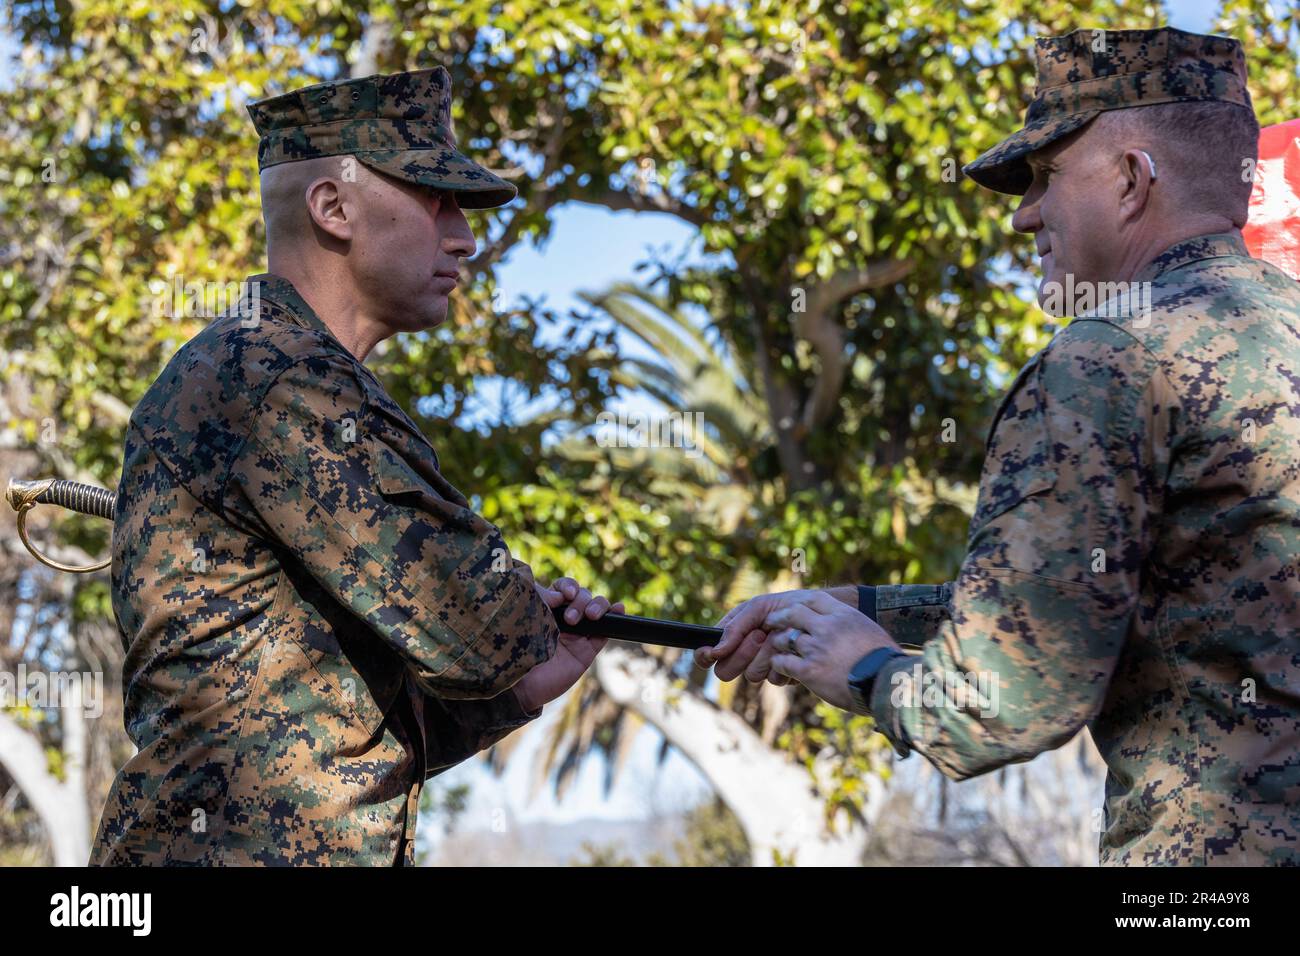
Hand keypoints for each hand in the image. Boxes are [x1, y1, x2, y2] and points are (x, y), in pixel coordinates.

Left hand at [514, 577, 624, 711]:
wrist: (521, 685)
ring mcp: (578, 634)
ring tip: (591, 616)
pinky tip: (618, 609)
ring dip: (598, 606)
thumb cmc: (516, 650)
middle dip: (581, 601)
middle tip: (571, 619)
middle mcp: (564, 619)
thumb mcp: (524, 619)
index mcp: (547, 608)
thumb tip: (558, 594)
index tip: (565, 595)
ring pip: (597, 610)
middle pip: (583, 597)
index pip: (563, 588)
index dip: (568, 587)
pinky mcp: (588, 650)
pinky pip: (605, 631)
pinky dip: (615, 618)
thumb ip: (539, 600)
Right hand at [696, 589, 823, 682]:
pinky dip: (784, 664)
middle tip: (760, 636)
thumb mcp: (760, 607)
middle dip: (743, 652)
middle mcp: (744, 654)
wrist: (822, 616)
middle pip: (726, 670)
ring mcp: (763, 666)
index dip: (705, 656)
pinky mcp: (782, 675)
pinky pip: (774, 680)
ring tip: (781, 638)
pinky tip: (793, 651)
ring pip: (752, 675)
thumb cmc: (789, 606)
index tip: (711, 653)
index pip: (708, 653)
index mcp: (734, 635)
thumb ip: (736, 626)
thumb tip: (716, 650)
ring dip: (766, 656)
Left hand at [762, 591, 900, 710]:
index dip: (800, 603)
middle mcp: (827, 627)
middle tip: (771, 622)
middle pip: (793, 614)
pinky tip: (780, 668)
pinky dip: (779, 664)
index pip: (814, 600)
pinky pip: (783, 662)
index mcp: (844, 615)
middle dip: (779, 618)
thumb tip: (848, 633)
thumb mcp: (871, 632)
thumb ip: (853, 628)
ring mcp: (816, 648)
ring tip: (777, 649)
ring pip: (784, 639)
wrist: (888, 683)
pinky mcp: (809, 670)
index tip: (792, 608)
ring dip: (778, 644)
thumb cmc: (886, 662)